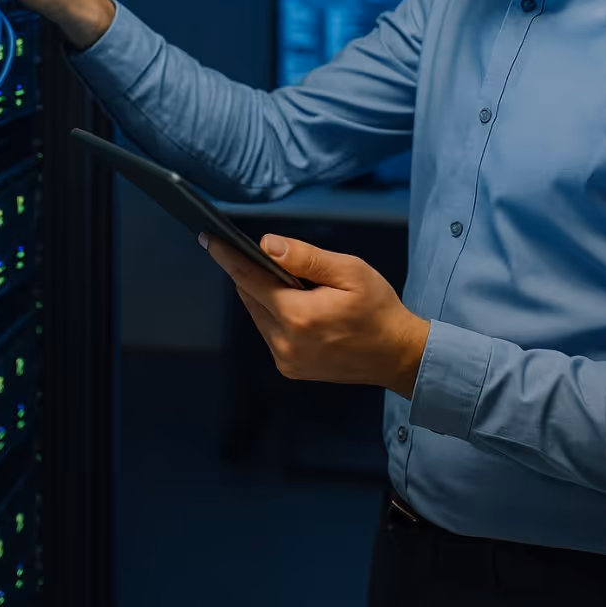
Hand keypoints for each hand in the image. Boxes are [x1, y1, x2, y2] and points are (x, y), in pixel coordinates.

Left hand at [202, 232, 430, 399]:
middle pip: (250, 296)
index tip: (209, 239)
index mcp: (298, 316)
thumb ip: (305, 257)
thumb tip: (266, 245)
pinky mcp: (290, 367)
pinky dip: (274, 313)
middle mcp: (285, 342)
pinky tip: (294, 303)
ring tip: (286, 279)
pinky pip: (270, 332)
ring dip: (264, 294)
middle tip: (256, 252)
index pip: (250, 279)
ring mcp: (286, 359)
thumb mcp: (349, 271)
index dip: (228, 256)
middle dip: (250, 272)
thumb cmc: (378, 309)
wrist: (396, 354)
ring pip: (258, 315)